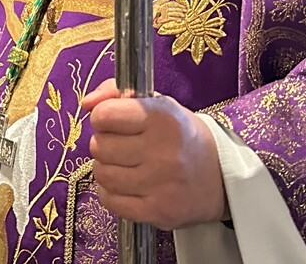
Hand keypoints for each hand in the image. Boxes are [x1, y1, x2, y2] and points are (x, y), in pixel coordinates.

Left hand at [83, 79, 226, 230]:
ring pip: (102, 174)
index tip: (112, 121)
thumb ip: (116, 93)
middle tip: (120, 145)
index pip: (105, 115)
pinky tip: (126, 185)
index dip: (102, 117)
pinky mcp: (157, 211)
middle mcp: (163, 151)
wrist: (219, 177)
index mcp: (162, 117)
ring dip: (106, 168)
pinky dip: (111, 193)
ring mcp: (160, 184)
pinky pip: (110, 201)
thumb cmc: (179, 135)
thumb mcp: (156, 104)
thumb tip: (86, 103)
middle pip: (99, 146)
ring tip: (123, 165)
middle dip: (103, 144)